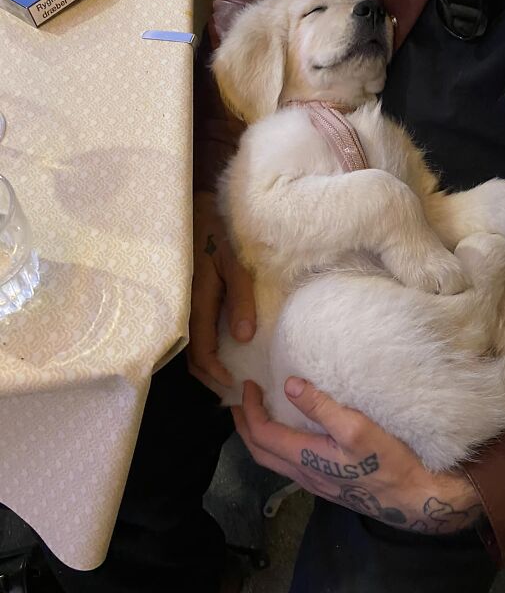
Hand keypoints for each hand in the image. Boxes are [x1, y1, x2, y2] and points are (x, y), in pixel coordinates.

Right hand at [188, 190, 255, 389]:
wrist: (187, 209)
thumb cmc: (215, 233)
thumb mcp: (233, 262)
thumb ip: (240, 298)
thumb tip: (244, 337)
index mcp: (194, 304)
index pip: (201, 353)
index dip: (216, 373)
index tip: (233, 382)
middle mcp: (178, 310)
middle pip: (187, 357)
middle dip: (206, 375)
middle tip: (227, 384)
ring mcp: (173, 305)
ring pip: (182, 346)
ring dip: (199, 362)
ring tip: (220, 370)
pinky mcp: (173, 298)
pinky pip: (181, 329)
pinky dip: (194, 345)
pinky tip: (209, 345)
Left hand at [233, 378, 483, 534]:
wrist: (415, 499)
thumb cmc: (388, 462)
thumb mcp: (357, 429)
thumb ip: (322, 408)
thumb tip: (288, 385)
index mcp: (305, 459)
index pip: (262, 434)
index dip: (249, 409)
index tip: (249, 384)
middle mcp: (304, 474)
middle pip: (259, 452)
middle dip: (244, 425)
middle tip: (241, 400)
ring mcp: (316, 482)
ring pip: (273, 461)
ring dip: (259, 436)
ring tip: (260, 413)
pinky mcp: (329, 484)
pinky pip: (289, 464)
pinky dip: (278, 445)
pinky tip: (292, 432)